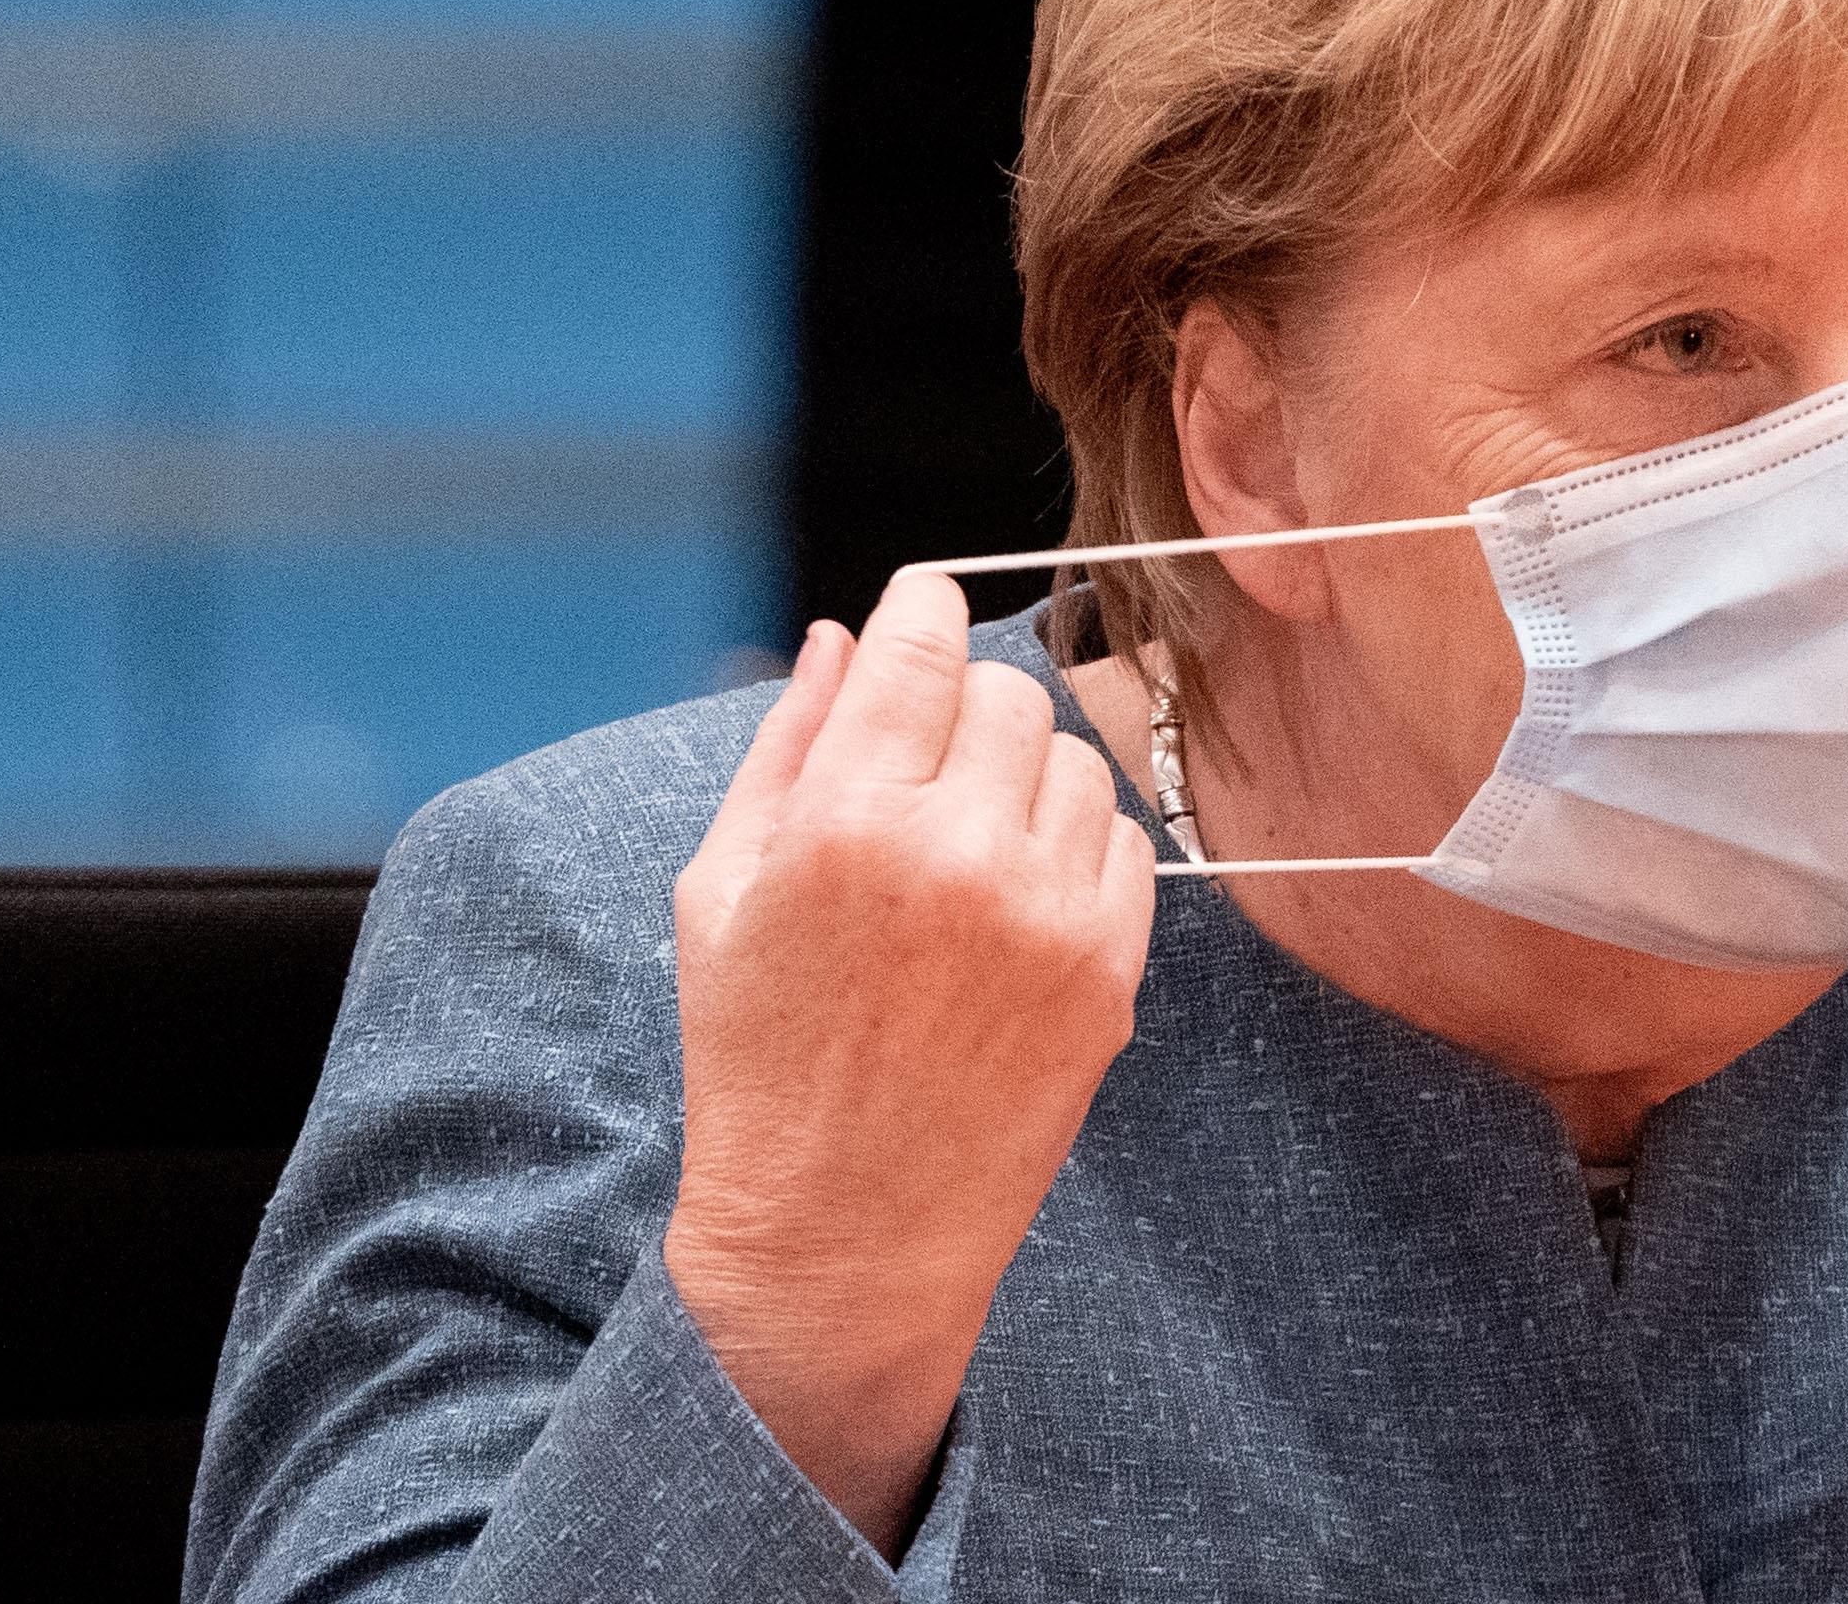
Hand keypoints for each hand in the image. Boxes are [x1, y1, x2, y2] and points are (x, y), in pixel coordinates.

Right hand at [662, 570, 1159, 1551]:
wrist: (841, 1239)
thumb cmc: (761, 1064)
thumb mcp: (722, 892)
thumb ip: (787, 744)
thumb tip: (843, 635)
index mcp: (846, 821)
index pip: (925, 642)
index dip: (922, 609)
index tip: (921, 609)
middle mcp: (959, 853)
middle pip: (1007, 691)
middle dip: (961, 712)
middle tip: (918, 776)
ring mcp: (1048, 913)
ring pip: (1074, 759)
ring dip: (1023, 780)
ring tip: (961, 857)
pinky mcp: (1111, 969)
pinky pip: (1125, 841)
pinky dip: (1076, 851)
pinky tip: (1011, 908)